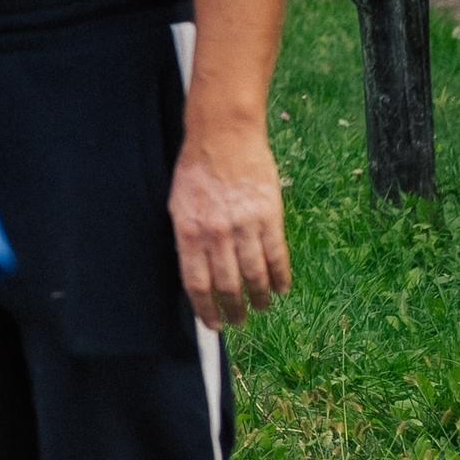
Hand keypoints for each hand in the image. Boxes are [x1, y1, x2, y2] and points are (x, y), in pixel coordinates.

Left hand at [172, 125, 293, 327]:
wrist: (224, 136)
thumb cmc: (196, 170)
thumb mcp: (178, 205)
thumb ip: (187, 239)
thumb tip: (196, 275)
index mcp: (188, 232)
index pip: (196, 284)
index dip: (206, 309)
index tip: (213, 324)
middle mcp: (215, 233)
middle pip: (226, 285)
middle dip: (234, 310)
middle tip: (239, 321)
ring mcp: (244, 226)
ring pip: (254, 276)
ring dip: (259, 298)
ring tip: (261, 308)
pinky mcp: (270, 217)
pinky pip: (277, 256)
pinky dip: (280, 278)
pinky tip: (280, 289)